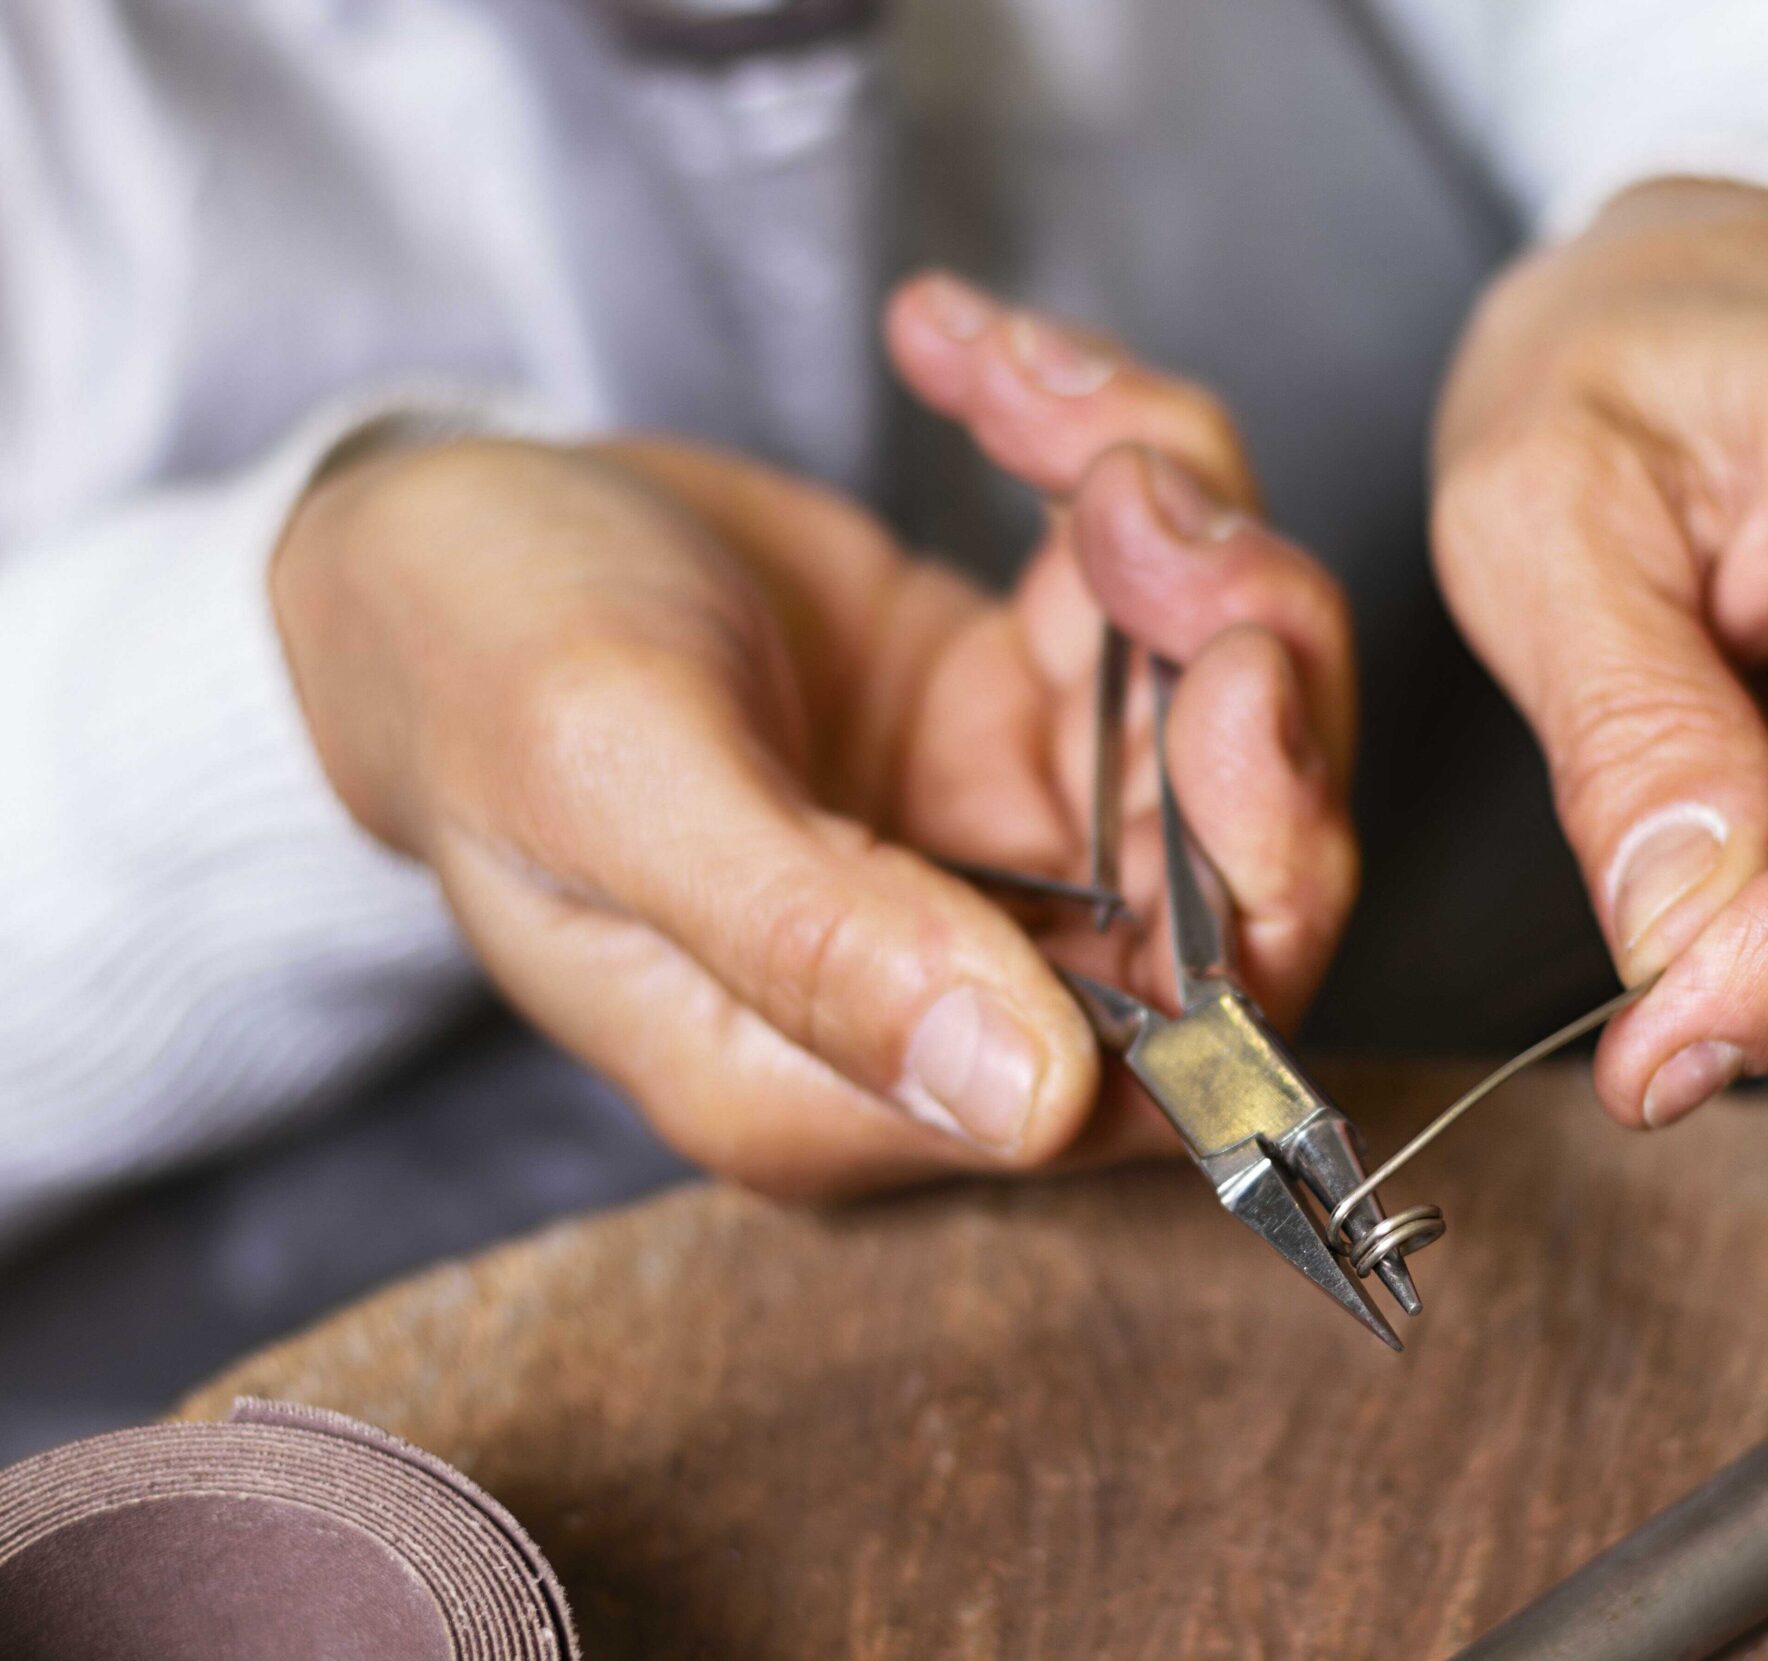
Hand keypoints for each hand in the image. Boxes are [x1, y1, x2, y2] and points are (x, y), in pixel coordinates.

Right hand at [271, 275, 1355, 1192]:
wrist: (421, 542)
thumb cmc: (466, 672)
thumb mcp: (611, 784)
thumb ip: (815, 945)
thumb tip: (1033, 1100)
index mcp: (854, 1080)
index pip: (1163, 1062)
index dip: (1251, 886)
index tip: (1222, 681)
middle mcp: (966, 978)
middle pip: (1246, 878)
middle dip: (1250, 671)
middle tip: (1145, 507)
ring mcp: (1012, 839)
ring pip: (1228, 710)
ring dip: (1183, 529)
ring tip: (1034, 401)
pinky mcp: (1021, 704)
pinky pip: (1152, 593)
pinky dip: (1106, 449)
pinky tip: (973, 359)